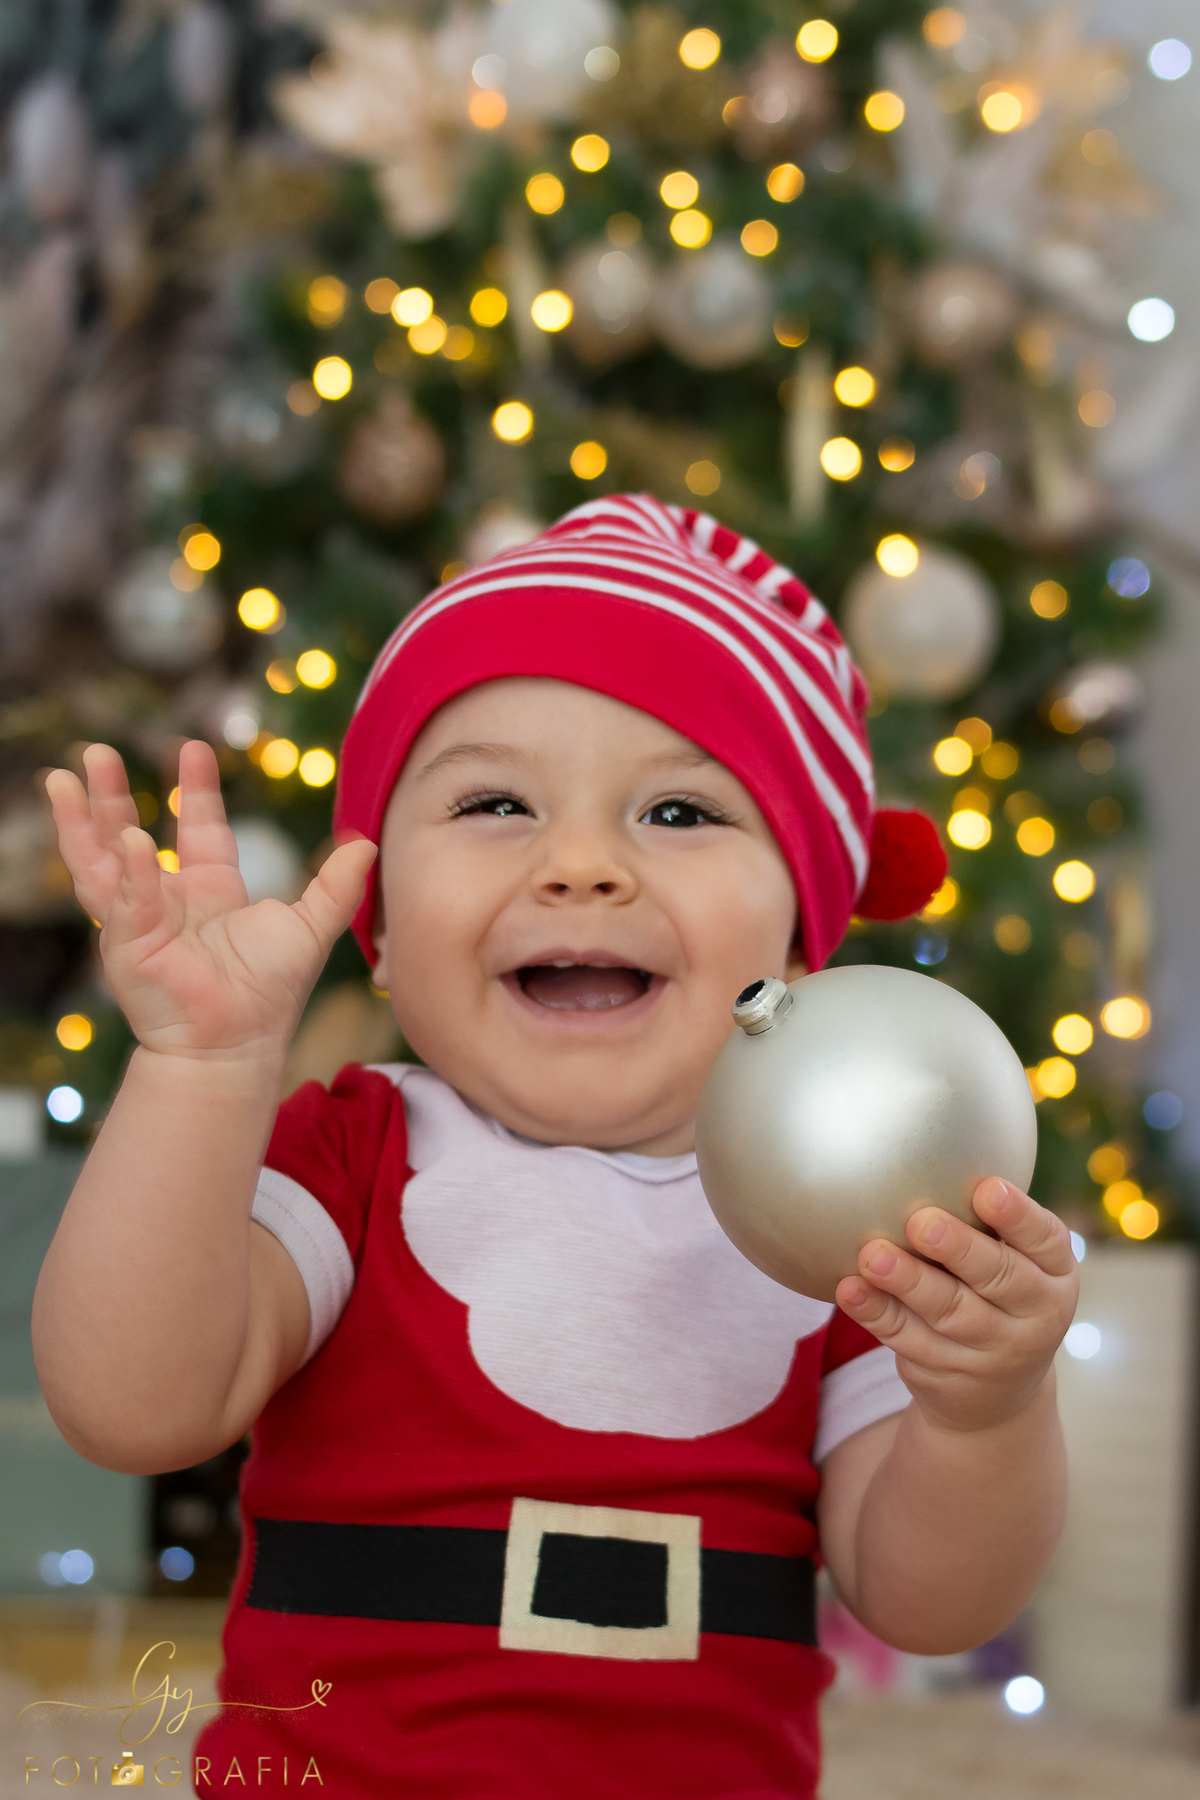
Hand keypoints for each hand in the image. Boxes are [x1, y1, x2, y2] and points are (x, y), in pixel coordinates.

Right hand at [45, 740, 376, 1061]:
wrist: (238, 1045)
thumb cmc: (270, 995)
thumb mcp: (309, 927)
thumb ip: (336, 885)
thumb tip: (367, 842)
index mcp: (210, 892)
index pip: (199, 828)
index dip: (196, 789)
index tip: (192, 748)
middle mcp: (167, 901)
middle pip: (129, 833)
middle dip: (112, 794)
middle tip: (99, 752)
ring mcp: (139, 921)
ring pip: (100, 860)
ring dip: (82, 820)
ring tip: (62, 778)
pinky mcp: (126, 945)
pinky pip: (123, 899)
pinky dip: (129, 870)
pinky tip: (133, 838)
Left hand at [835, 1179, 1078, 1434]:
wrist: (998, 1395)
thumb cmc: (999, 1293)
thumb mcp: (1018, 1260)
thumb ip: (989, 1218)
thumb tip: (925, 1146)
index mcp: (1055, 1272)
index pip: (1045, 1239)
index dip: (1018, 1215)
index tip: (987, 1188)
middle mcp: (1035, 1315)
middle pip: (997, 1278)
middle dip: (958, 1248)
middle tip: (921, 1222)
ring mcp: (993, 1352)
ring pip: (948, 1312)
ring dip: (907, 1282)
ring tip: (872, 1255)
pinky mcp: (948, 1375)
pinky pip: (907, 1340)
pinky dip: (876, 1312)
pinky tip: (850, 1288)